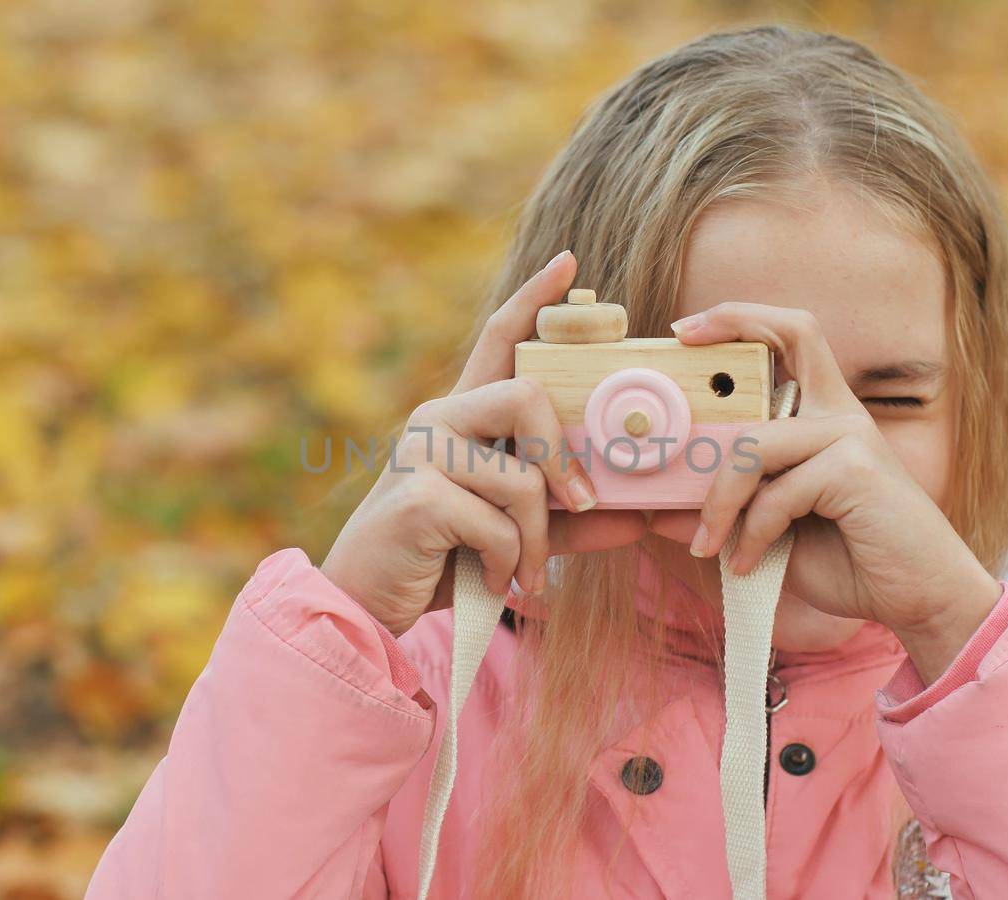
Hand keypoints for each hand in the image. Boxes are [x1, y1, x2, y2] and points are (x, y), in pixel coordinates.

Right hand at [321, 252, 645, 635]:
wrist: (368, 601)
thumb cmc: (442, 556)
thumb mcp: (514, 532)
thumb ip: (569, 519)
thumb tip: (639, 516)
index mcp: (461, 414)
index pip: (498, 337)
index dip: (534, 296)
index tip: (571, 260)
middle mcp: (437, 417)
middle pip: (526, 395)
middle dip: (564, 458)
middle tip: (581, 504)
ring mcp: (422, 453)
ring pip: (521, 477)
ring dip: (538, 537)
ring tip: (530, 572)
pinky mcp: (417, 496)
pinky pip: (498, 524)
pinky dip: (511, 563)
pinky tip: (496, 579)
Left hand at [667, 302, 1002, 679]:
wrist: (921, 598)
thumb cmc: (851, 560)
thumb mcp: (772, 531)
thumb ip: (726, 510)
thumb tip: (658, 508)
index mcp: (824, 412)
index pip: (791, 333)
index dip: (740, 317)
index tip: (685, 329)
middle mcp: (840, 411)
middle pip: (781, 346)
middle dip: (717, 367)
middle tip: (667, 427)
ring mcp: (850, 435)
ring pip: (753, 444)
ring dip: (718, 502)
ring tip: (707, 544)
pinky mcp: (855, 469)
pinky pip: (775, 493)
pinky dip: (751, 534)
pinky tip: (746, 564)